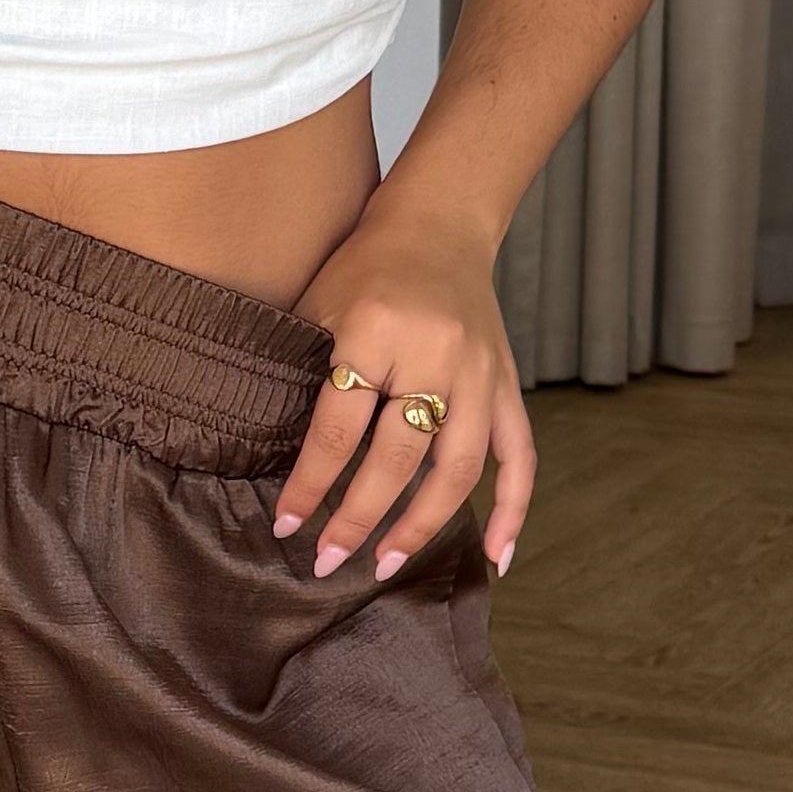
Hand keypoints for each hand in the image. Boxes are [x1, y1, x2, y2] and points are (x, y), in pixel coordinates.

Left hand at [273, 205, 534, 580]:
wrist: (437, 225)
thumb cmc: (364, 268)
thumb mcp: (319, 307)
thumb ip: (304, 374)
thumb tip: (272, 461)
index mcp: (377, 332)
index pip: (339, 429)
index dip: (310, 484)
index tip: (286, 525)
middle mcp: (436, 354)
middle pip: (399, 458)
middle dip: (359, 518)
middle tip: (327, 561)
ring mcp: (479, 372)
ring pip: (458, 468)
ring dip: (422, 525)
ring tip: (387, 566)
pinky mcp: (506, 383)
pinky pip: (520, 455)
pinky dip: (513, 509)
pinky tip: (498, 557)